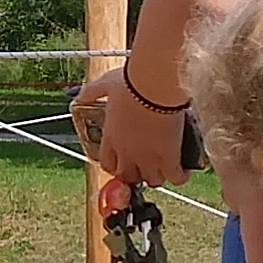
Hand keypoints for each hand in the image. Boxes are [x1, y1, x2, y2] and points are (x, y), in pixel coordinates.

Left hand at [84, 73, 189, 190]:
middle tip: (148, 164)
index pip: (108, 164)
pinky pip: (175, 178)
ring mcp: (148, 158)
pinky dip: (180, 176)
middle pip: (130, 177)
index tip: (125, 161)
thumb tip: (78, 96)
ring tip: (168, 166)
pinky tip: (184, 169)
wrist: (156, 83)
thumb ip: (91, 92)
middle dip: (138, 174)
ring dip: (159, 175)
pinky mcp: (169, 158)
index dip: (117, 166)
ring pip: (153, 180)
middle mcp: (127, 152)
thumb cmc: (133, 81)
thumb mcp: (106, 85)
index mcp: (111, 137)